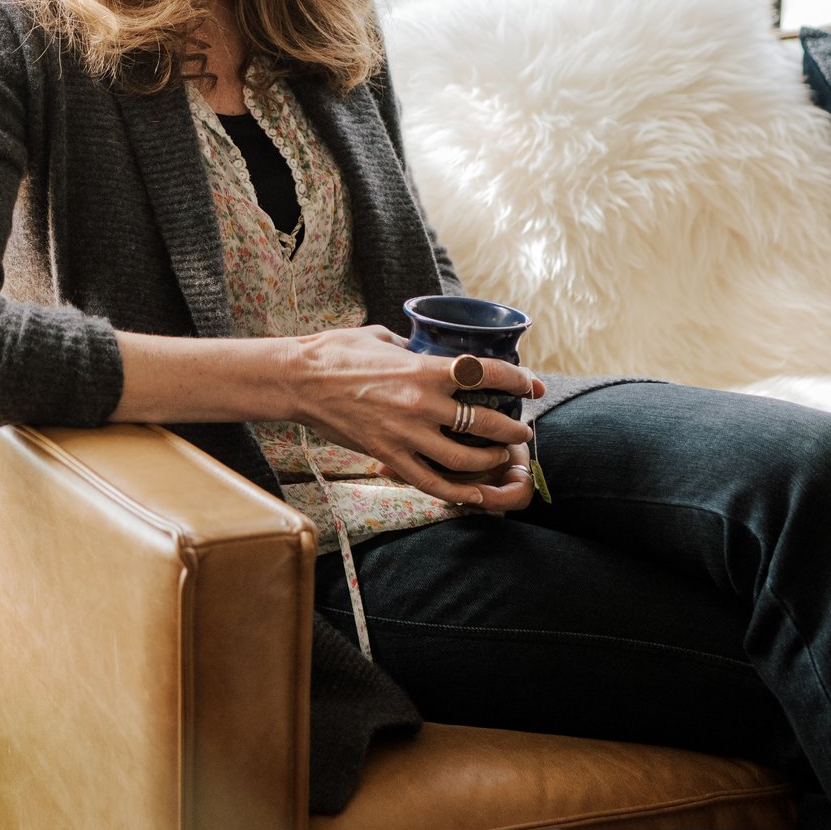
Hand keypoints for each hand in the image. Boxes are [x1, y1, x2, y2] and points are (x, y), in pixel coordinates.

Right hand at [290, 324, 544, 508]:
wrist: (297, 380)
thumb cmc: (336, 351)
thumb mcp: (383, 338)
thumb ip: (413, 349)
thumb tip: (431, 352)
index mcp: (422, 368)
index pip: (485, 374)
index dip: (516, 380)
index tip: (532, 386)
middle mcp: (420, 403)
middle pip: (484, 422)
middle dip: (511, 429)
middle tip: (522, 430)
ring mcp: (405, 434)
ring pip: (464, 457)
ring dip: (490, 459)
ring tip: (500, 456)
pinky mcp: (387, 455)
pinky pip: (430, 481)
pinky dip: (457, 491)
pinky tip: (476, 492)